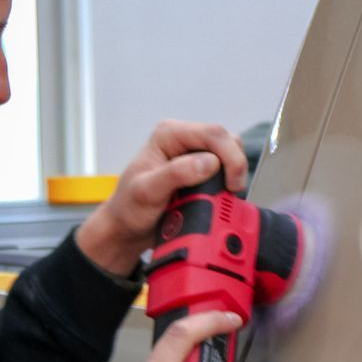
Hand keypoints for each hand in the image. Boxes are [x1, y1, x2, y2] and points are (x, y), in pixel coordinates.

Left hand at [77, 121, 248, 275]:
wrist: (127, 227)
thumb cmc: (129, 208)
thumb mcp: (147, 192)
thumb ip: (176, 174)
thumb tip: (208, 162)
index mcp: (168, 135)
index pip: (213, 134)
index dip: (230, 157)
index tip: (230, 183)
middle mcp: (182, 140)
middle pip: (226, 141)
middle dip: (234, 166)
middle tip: (229, 191)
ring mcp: (192, 154)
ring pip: (229, 154)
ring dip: (231, 175)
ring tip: (221, 195)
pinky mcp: (200, 170)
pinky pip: (225, 169)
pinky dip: (227, 183)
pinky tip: (217, 197)